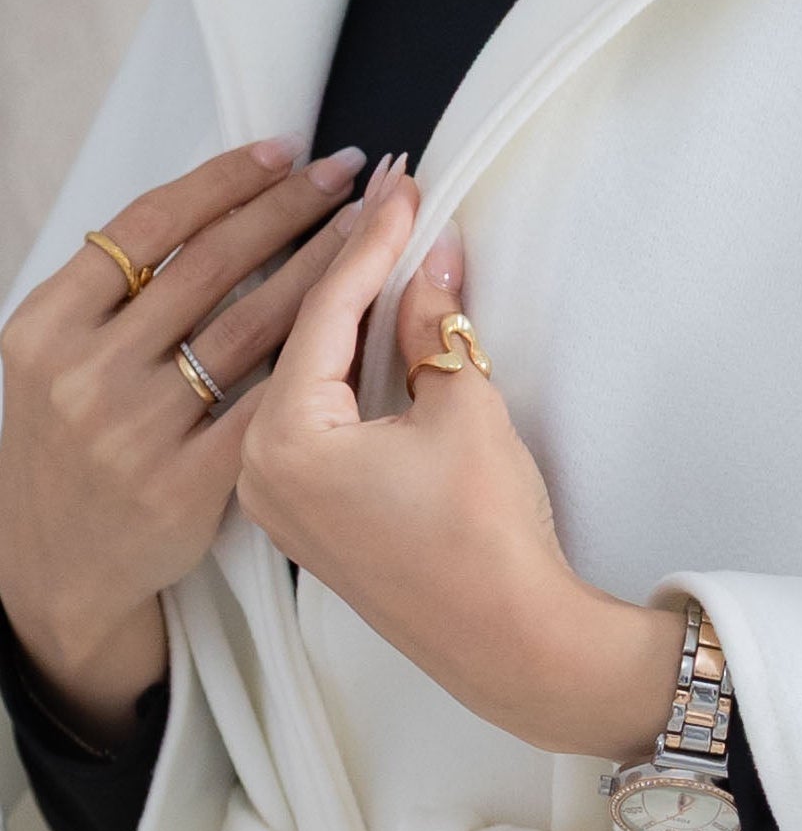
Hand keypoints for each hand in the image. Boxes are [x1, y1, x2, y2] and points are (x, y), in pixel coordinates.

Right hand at [0, 137, 376, 731]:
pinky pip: (269, 399)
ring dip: (320, 266)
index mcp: (46, 326)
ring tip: (369, 227)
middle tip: (346, 172)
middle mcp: (85, 374)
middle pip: (209, 264)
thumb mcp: (57, 360)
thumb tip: (215, 204)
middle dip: (289, 208)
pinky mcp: (189, 482)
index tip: (284, 150)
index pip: (148, 226)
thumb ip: (115, 296)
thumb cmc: (71, 443)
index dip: (224, 180)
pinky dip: (318, 354)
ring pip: (251, 325)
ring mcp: (136, 430)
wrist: (56, 563)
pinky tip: (361, 316)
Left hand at [233, 168, 681, 762]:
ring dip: (347, 317)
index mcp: (284, 442)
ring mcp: (279, 500)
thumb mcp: (466, 409)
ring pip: (305, 379)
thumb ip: (436, 327)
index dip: (370, 241)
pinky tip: (378, 327)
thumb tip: (430, 260)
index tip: (400, 186)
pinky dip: (345, 369)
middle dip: (350, 269)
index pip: (326, 311)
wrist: (510, 644)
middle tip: (387, 199)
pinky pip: (313, 419)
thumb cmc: (486, 540)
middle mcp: (261, 472)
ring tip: (385, 249)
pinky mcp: (309, 518)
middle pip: (302, 340)